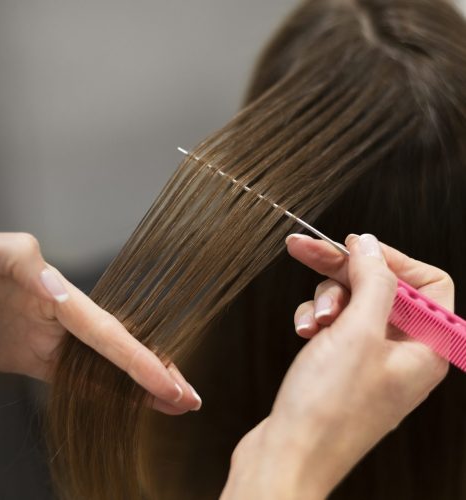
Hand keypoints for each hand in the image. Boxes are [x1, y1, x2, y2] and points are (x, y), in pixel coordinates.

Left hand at [0, 230, 200, 413]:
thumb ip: (24, 263)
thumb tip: (62, 293)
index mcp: (56, 290)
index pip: (108, 332)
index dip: (141, 359)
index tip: (169, 382)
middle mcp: (62, 316)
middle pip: (119, 350)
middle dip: (157, 373)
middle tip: (189, 396)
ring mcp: (48, 340)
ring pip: (104, 369)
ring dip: (139, 387)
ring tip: (171, 403)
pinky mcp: (29, 358)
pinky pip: (74, 381)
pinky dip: (104, 394)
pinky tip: (128, 404)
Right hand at [222, 234, 451, 499]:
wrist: (288, 454)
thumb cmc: (328, 409)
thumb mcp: (357, 332)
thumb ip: (373, 281)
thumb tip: (371, 246)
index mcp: (425, 347)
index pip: (426, 283)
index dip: (392, 260)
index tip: (355, 247)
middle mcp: (402, 353)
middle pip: (379, 288)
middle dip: (342, 272)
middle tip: (305, 250)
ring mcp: (370, 359)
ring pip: (350, 303)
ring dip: (324, 302)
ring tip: (311, 322)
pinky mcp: (342, 365)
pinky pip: (333, 324)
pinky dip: (314, 320)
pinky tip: (303, 332)